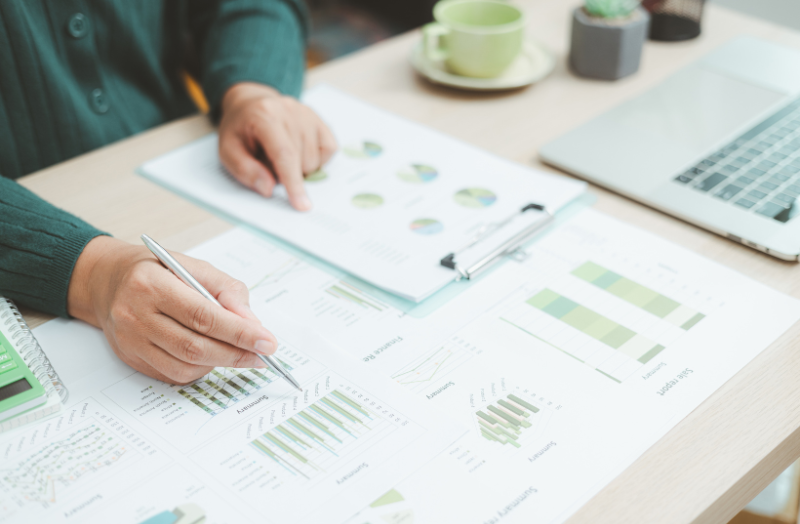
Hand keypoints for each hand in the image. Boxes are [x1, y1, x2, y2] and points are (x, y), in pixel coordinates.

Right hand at [67, 236, 276, 384]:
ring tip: (239, 353)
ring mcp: (130, 340)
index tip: (267, 342)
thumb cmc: (158, 271)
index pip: (203, 316)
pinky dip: (200, 369)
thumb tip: (252, 324)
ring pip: (185, 365)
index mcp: (151, 284)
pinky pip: (173, 374)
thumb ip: (226, 291)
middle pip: (194, 346)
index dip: (239, 332)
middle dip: (236, 353)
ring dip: (220, 363)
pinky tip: (212, 356)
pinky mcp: (131, 358)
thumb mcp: (194, 267)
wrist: (108, 281)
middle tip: (262, 355)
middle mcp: (135, 315)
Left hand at [218, 82, 337, 210]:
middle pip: (302, 161)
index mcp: (265, 116)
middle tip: (268, 162)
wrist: (250, 104)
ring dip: (300, 167)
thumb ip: (245, 171)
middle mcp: (290, 111)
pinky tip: (300, 152)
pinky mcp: (320, 120)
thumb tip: (268, 189)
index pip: (284, 154)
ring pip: (316, 160)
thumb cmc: (240, 131)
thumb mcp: (228, 152)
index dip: (293, 182)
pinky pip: (329, 151)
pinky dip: (316, 159)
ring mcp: (308, 114)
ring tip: (281, 155)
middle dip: (287, 174)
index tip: (301, 205)